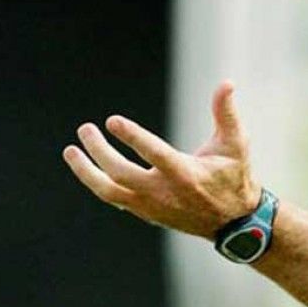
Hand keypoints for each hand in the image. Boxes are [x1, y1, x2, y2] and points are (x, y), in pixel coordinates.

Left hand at [62, 81, 259, 239]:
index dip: (132, 137)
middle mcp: (164, 193)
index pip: (154, 154)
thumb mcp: (236, 144)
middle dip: (98, 151)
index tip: (111, 121)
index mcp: (186, 174)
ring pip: (109, 192)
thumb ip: (227, 113)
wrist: (234, 223)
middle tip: (85, 129)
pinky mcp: (147, 213)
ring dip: (86, 172)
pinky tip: (89, 166)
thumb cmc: (235, 177)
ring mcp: (152, 206)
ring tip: (70, 151)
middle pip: (121, 173)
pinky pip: (115, 198)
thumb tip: (227, 83)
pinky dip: (98, 183)